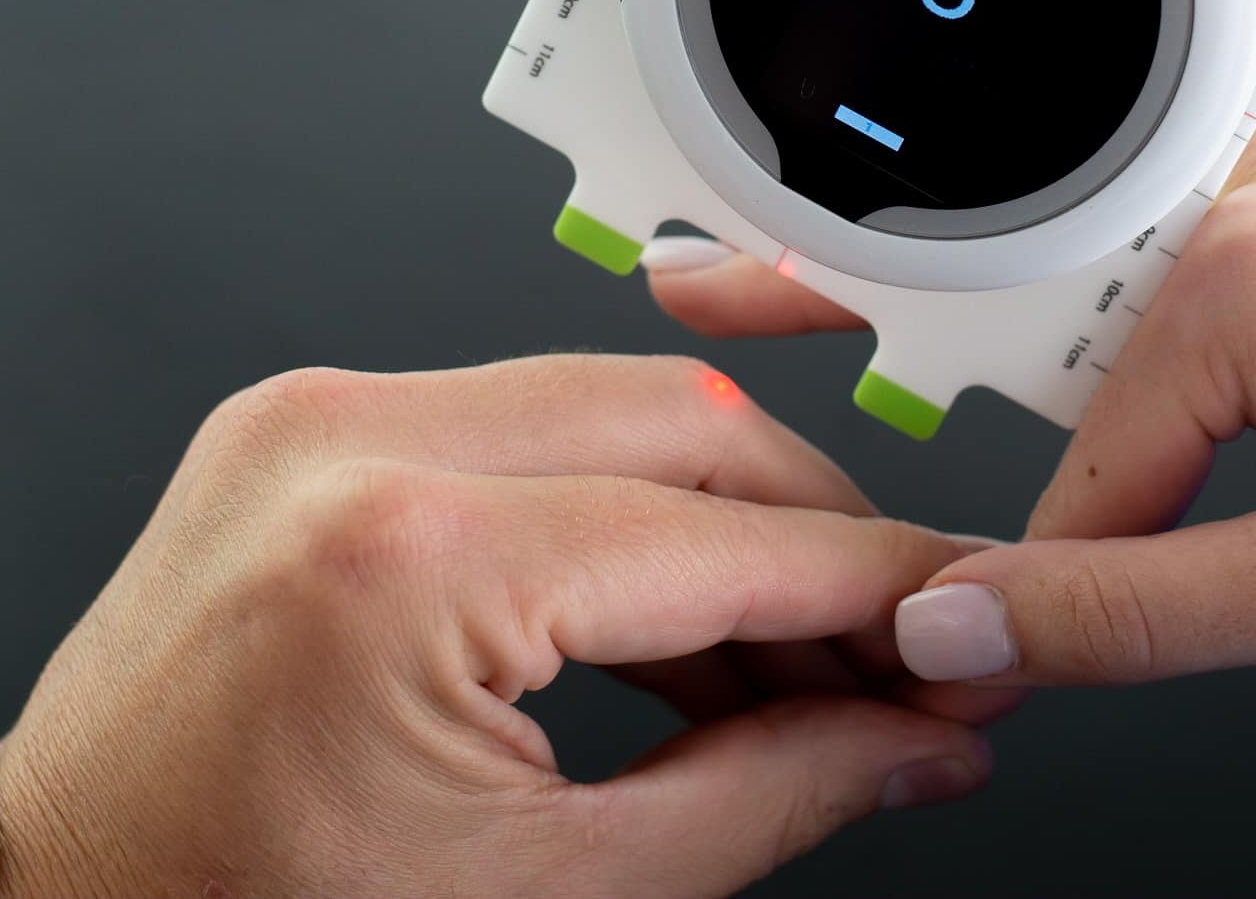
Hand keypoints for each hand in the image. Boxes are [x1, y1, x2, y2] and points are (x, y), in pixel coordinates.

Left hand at [0, 356, 997, 898]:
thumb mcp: (541, 895)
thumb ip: (766, 797)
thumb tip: (908, 742)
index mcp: (411, 561)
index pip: (726, 540)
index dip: (879, 594)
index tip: (957, 635)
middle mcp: (353, 445)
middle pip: (687, 426)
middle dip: (815, 538)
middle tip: (891, 650)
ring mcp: (313, 418)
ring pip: (608, 406)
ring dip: (718, 526)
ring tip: (785, 669)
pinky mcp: (297, 426)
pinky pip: (513, 424)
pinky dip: (610, 512)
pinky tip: (667, 627)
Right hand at [648, 119, 1255, 681]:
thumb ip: (1143, 610)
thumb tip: (975, 626)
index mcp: (1253, 253)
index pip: (1067, 447)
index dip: (1034, 566)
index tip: (959, 624)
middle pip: (1031, 305)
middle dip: (879, 318)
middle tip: (698, 282)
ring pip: (1103, 293)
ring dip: (1034, 354)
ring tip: (852, 316)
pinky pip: (1175, 268)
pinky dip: (1120, 331)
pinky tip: (1094, 368)